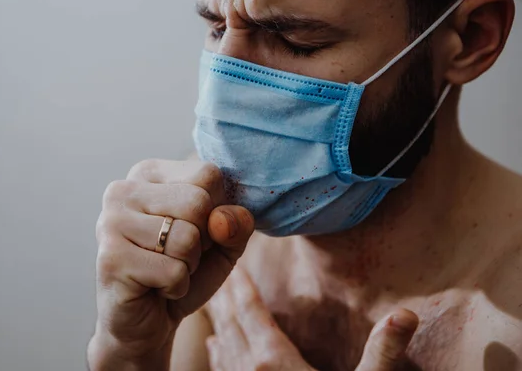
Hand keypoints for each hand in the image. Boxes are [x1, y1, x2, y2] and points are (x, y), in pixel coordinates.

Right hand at [88, 160, 254, 369]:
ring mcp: (111, 222)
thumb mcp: (223, 243)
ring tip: (165, 270)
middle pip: (198, 202)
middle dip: (203, 240)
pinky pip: (173, 272)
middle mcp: (123, 190)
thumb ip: (236, 223)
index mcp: (148, 174)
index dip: (217, 210)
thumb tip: (223, 219)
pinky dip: (176, 287)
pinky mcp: (110, 258)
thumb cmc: (183, 271)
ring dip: (189, 266)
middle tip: (178, 255)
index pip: (208, 174)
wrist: (146, 320)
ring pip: (187, 238)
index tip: (195, 230)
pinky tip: (155, 288)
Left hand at [206, 267, 418, 370]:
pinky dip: (218, 352)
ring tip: (215, 298)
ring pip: (224, 345)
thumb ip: (383, 352)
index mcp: (274, 361)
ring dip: (220, 318)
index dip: (242, 284)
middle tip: (218, 267)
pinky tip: (215, 345)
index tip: (234, 261)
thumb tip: (407, 314)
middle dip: (226, 294)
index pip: (251, 310)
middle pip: (231, 322)